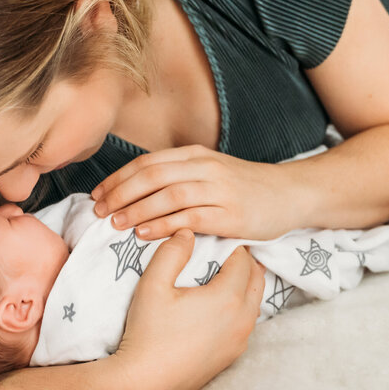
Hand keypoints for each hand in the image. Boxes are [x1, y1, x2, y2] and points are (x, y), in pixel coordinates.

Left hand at [91, 145, 294, 239]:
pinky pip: (191, 218)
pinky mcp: (231, 215)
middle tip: (98, 211)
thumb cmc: (246, 188)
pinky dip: (165, 225)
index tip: (97, 195)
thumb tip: (137, 191)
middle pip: (152, 176)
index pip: (147, 163)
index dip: (118, 178)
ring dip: (137, 209)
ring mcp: (220, 191)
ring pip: (168, 195)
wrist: (291, 194)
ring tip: (115, 223)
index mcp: (196, 155)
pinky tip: (146, 233)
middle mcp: (205, 168)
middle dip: (120, 193)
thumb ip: (180, 176)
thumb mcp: (211, 171)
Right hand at [111, 230, 264, 389]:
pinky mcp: (231, 357)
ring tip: (223, 276)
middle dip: (244, 263)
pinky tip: (219, 306)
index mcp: (228, 298)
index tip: (219, 239)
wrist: (144, 383)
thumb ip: (172, 253)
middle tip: (224, 253)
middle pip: (256, 280)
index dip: (232, 245)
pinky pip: (246, 324)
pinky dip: (241, 308)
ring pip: (255, 303)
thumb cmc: (148, 332)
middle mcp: (242, 320)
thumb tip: (187, 233)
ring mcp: (239, 341)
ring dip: (245, 286)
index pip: (243, 260)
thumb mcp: (153, 285)